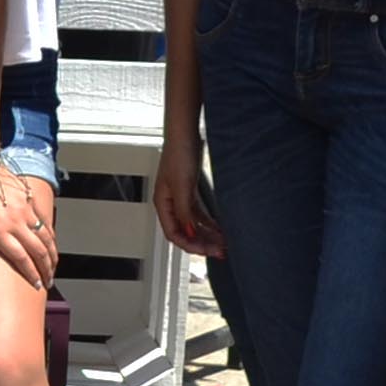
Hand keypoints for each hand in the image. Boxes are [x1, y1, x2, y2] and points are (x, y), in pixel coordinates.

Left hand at [0, 158, 58, 288]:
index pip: (20, 258)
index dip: (31, 273)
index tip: (37, 285)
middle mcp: (15, 223)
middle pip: (38, 251)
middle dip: (46, 269)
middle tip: (48, 282)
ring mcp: (25, 212)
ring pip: (46, 238)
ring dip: (52, 255)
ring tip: (53, 268)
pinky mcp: (31, 202)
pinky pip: (46, 223)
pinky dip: (51, 237)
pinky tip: (52, 247)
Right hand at [151, 118, 224, 257]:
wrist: (185, 134)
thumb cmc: (178, 154)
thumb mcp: (182, 186)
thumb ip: (185, 212)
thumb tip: (189, 233)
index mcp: (163, 204)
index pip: (174, 234)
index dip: (190, 245)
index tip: (207, 251)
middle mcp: (170, 204)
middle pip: (185, 231)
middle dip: (202, 243)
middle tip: (220, 251)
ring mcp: (181, 198)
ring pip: (193, 224)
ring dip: (207, 235)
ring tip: (223, 243)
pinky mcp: (191, 191)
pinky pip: (200, 214)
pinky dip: (209, 223)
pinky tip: (220, 229)